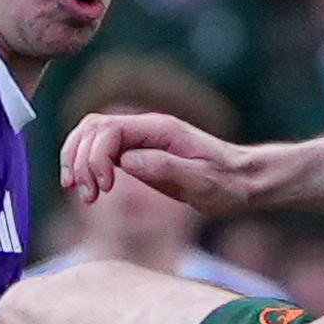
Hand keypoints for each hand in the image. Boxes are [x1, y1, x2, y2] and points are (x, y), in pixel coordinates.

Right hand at [62, 107, 275, 215]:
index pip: (108, 130)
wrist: (244, 182)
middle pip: (92, 128)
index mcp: (160, 129)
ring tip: (81, 193)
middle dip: (80, 160)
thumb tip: (126, 161)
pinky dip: (88, 167)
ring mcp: (141, 140)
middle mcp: (147, 129)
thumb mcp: (202, 181)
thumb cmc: (228, 184)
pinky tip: (88, 189)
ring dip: (78, 162)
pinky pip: (102, 151)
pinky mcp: (139, 155)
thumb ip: (166, 168)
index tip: (104, 189)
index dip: (96, 158)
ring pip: (92, 137)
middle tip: (87, 196)